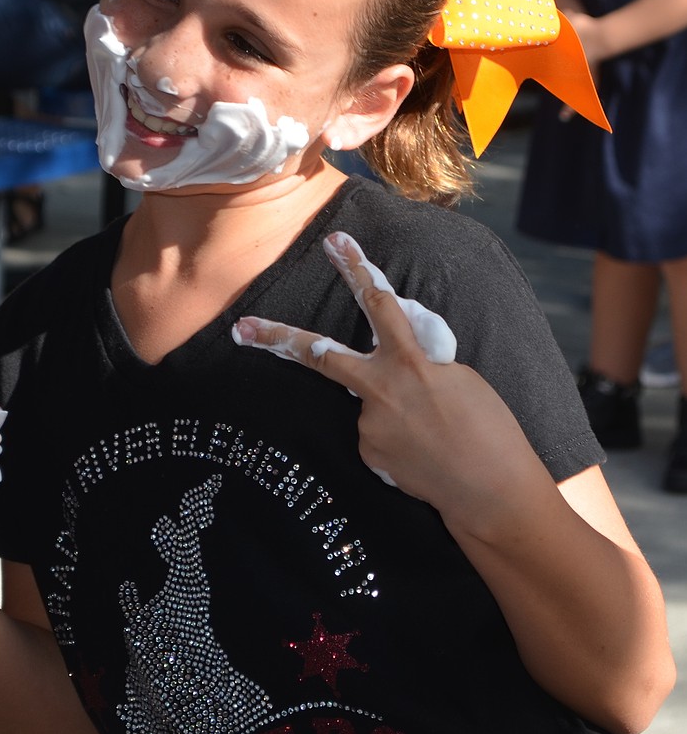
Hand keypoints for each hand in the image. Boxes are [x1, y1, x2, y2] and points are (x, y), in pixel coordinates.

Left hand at [232, 232, 542, 519]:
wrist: (491, 492)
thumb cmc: (488, 429)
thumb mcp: (458, 378)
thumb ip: (418, 361)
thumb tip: (393, 363)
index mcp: (410, 363)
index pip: (379, 303)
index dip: (356, 269)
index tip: (335, 241)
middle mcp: (379, 391)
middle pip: (319, 355)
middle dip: (277, 339)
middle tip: (241, 327)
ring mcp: (367, 425)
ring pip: (369, 401)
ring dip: (394, 410)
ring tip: (434, 435)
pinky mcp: (367, 453)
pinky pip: (376, 432)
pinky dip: (398, 436)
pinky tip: (424, 453)